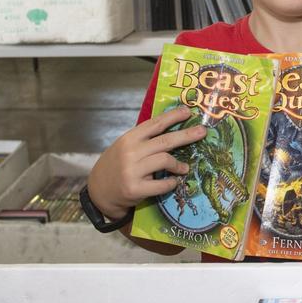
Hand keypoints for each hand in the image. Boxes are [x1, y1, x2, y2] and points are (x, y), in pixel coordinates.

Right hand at [86, 106, 204, 219]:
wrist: (98, 191)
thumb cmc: (116, 165)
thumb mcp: (125, 147)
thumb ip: (144, 139)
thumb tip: (172, 129)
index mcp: (129, 138)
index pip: (155, 124)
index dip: (173, 117)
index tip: (188, 112)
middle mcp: (130, 152)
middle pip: (165, 141)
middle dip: (186, 135)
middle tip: (202, 132)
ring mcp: (132, 171)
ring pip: (165, 160)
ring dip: (179, 164)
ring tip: (185, 167)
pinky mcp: (135, 189)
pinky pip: (161, 184)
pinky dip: (171, 182)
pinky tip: (174, 182)